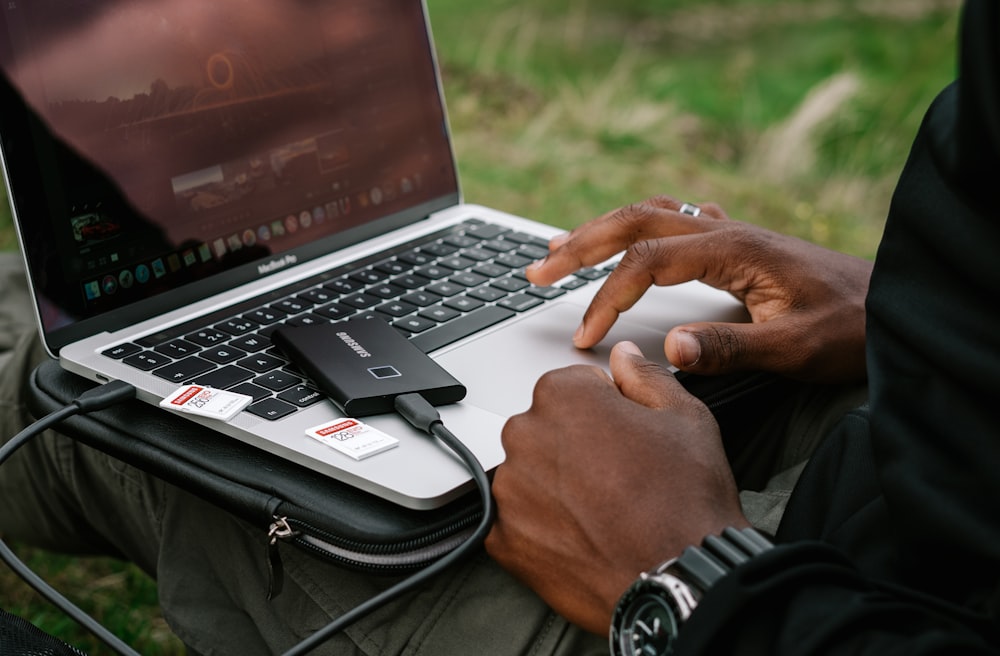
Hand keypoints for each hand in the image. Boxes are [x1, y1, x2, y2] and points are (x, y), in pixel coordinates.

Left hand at [485, 342, 747, 635]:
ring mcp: (509, 489)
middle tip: (617, 477)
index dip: (605, 411)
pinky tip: (582, 535)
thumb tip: (624, 356)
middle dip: (574, 447)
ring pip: (529, 475)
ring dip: (555, 486)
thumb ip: (645, 376)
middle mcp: (524, 435)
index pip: (572, 387)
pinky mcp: (503, 539)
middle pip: (545, 430)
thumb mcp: (685, 418)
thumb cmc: (685, 501)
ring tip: (602, 511)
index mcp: (562, 395)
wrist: (681, 580)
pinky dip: (541, 528)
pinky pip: (516, 521)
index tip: (623, 437)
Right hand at [527, 195, 872, 381]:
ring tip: (559, 248)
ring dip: (600, 229)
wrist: (894, 306)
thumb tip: (667, 352)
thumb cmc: (852, 326)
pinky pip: (672, 222)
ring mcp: (730, 233)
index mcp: (733, 249)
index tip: (585, 336)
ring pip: (650, 216)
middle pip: (634, 222)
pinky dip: (635, 228)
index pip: (646, 264)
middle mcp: (726, 231)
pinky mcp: (736, 245)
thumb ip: (731, 348)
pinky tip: (625, 241)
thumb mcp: (795, 347)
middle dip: (580, 245)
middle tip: (536, 270)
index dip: (607, 298)